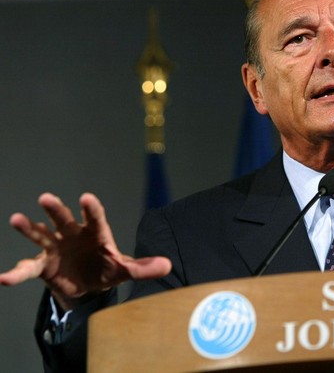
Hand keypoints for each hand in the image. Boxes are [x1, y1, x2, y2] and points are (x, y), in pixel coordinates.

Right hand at [0, 192, 171, 309]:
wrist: (88, 284)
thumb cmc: (107, 268)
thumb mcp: (125, 270)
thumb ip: (143, 267)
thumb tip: (168, 266)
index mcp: (95, 232)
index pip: (95, 217)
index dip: (91, 208)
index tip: (86, 198)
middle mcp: (73, 234)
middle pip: (64, 219)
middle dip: (56, 209)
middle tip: (46, 198)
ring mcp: (55, 247)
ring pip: (40, 234)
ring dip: (29, 228)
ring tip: (16, 219)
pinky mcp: (41, 265)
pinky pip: (26, 268)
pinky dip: (14, 273)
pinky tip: (2, 278)